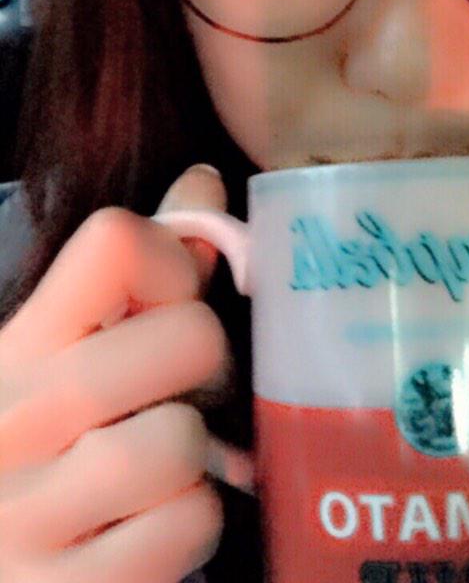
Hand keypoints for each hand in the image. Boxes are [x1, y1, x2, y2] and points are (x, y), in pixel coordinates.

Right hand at [0, 165, 245, 582]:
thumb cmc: (43, 447)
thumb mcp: (64, 353)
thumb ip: (138, 272)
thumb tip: (204, 182)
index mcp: (18, 344)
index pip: (119, 241)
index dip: (175, 264)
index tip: (168, 303)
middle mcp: (11, 418)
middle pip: (189, 336)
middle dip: (205, 367)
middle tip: (175, 394)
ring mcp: (26, 514)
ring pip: (184, 440)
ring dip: (192, 461)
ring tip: (154, 471)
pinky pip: (188, 527)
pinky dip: (187, 528)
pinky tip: (141, 531)